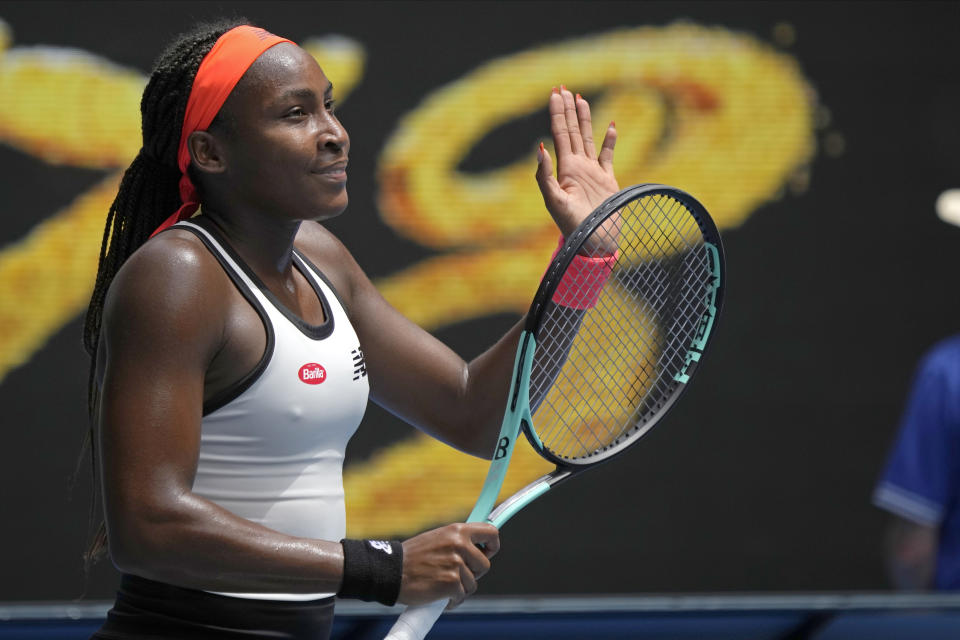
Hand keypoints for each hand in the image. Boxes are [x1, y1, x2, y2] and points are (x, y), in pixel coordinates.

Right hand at [398, 522, 499, 607]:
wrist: (390, 572)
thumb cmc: (411, 557)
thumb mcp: (437, 539)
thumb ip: (456, 542)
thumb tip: (476, 548)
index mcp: (456, 531)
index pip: (491, 532)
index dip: (492, 546)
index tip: (487, 553)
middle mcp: (459, 545)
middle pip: (484, 564)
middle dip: (473, 573)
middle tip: (454, 574)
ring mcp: (455, 564)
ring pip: (472, 583)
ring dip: (459, 588)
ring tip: (440, 584)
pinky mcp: (451, 583)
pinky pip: (462, 596)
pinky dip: (452, 600)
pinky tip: (438, 595)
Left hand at [536, 86, 619, 240]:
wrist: (594, 241)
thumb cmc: (572, 226)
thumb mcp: (554, 202)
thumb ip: (546, 176)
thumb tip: (541, 148)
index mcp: (564, 168)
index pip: (559, 134)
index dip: (557, 113)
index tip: (554, 94)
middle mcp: (577, 166)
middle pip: (571, 131)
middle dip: (566, 110)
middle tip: (563, 88)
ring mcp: (592, 171)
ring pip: (588, 138)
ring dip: (584, 119)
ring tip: (580, 100)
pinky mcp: (607, 179)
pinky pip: (608, 155)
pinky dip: (609, 140)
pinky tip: (610, 126)